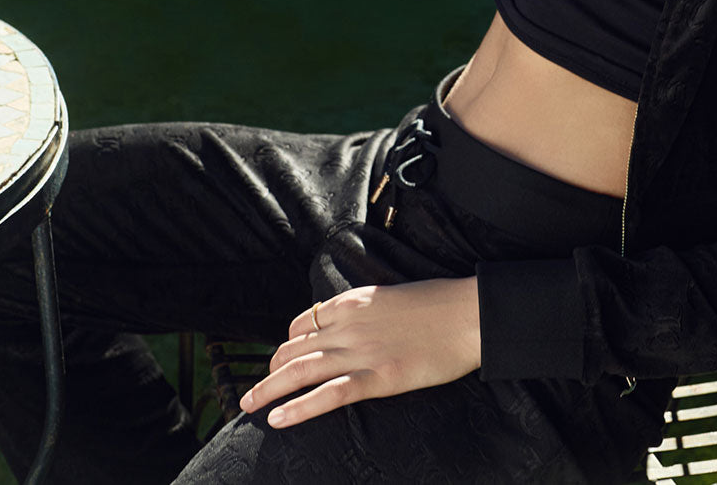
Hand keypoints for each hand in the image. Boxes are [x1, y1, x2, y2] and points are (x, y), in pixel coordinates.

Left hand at [239, 278, 480, 428]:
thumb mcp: (392, 297)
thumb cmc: (437, 305)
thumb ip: (365, 312)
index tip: (279, 360)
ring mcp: (362, 352)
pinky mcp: (378, 378)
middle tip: (256, 390)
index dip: (286, 344)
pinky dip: (298, 409)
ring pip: (301, 371)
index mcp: (353, 302)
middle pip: (294, 348)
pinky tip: (278, 419)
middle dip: (270, 370)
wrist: (468, 314)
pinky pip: (329, 395)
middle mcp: (349, 325)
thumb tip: (350, 325)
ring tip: (248, 405)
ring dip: (268, 390)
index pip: (303, 323)